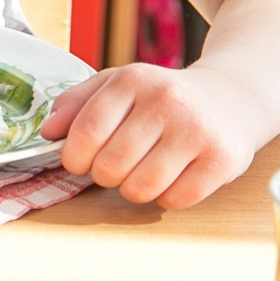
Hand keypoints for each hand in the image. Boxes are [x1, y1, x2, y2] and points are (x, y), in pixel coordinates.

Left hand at [43, 64, 254, 207]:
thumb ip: (75, 104)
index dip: (73, 158)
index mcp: (132, 80)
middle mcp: (166, 101)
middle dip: (104, 176)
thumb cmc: (162, 97)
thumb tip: (47, 133)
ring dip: (133, 190)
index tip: (78, 163)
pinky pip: (176, 200)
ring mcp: (197, 130)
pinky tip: (173, 177)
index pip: (86, 131)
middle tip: (116, 166)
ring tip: (143, 172)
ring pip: (141, 188)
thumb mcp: (117, 85)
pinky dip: (167, 198)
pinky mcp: (223, 159)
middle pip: (110, 166)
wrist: (232, 97)